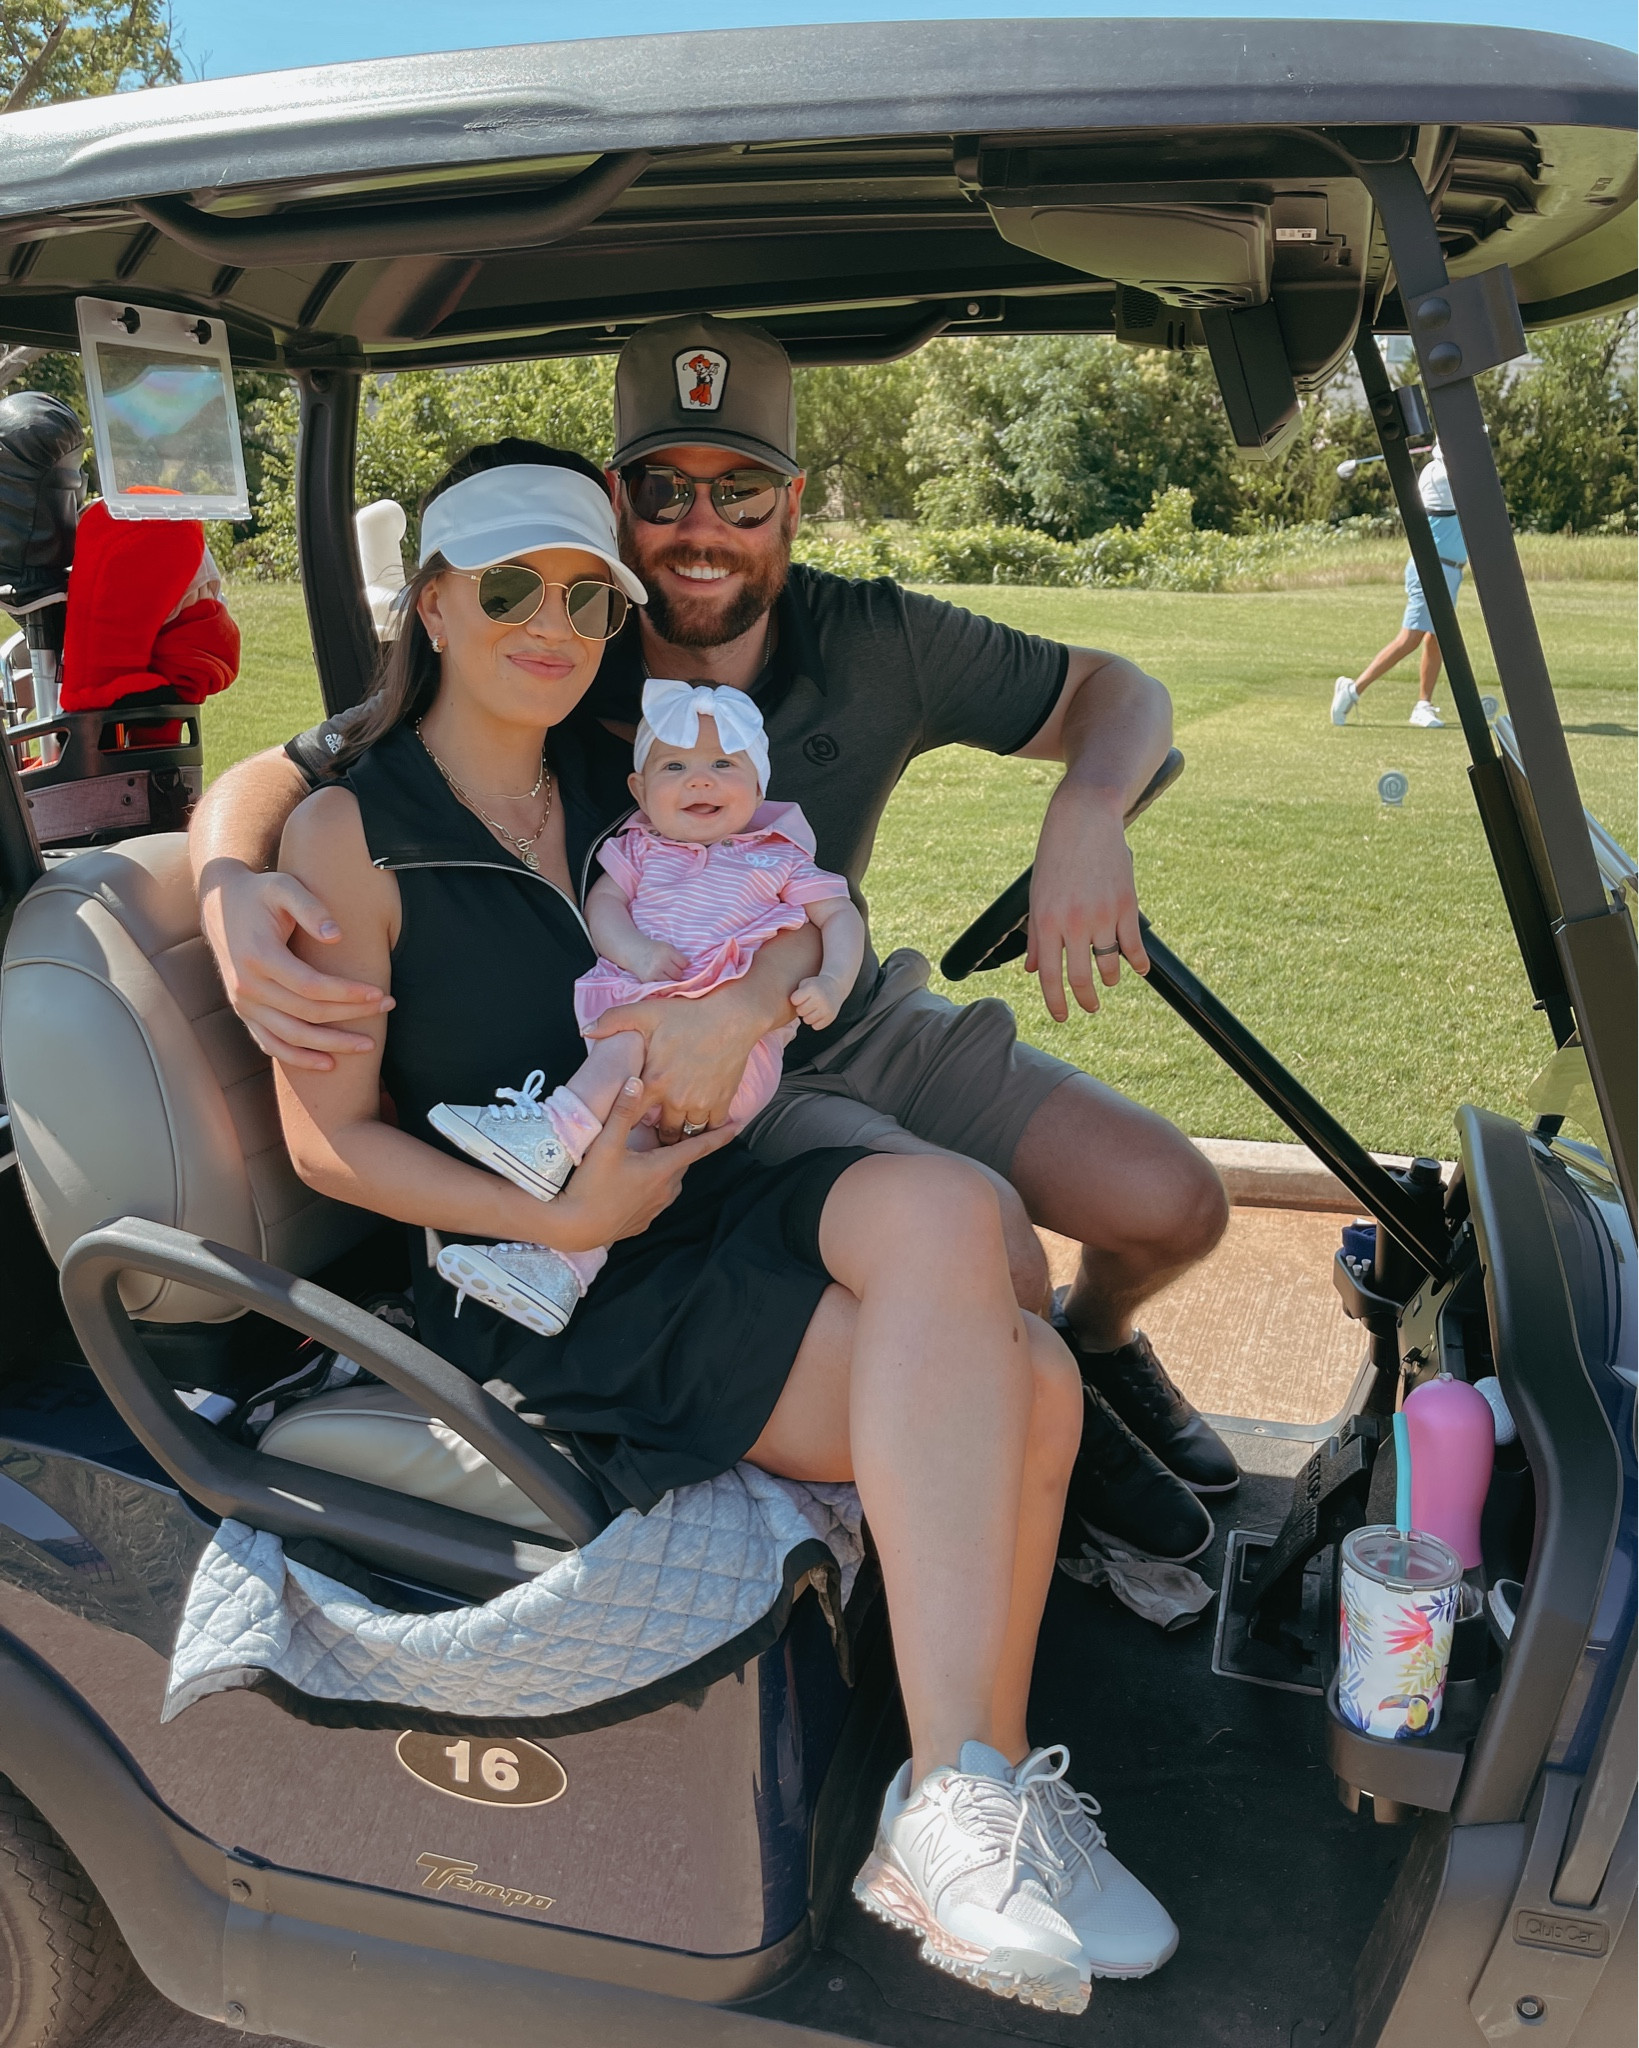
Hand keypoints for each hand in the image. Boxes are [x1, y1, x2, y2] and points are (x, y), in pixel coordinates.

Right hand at [199, 858, 392, 1069]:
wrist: (220, 903)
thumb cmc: (260, 894)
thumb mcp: (284, 887)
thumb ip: (311, 908)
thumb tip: (336, 936)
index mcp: (259, 956)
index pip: (311, 986)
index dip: (348, 994)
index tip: (379, 993)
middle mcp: (246, 985)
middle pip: (307, 1014)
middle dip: (351, 1015)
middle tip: (387, 1008)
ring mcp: (243, 1003)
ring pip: (291, 1037)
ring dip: (331, 1045)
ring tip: (367, 1046)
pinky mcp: (243, 1011)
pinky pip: (270, 1044)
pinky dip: (298, 1057)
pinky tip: (328, 1062)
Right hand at [530, 1079, 735, 1249]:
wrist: (574, 1228)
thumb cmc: (590, 1185)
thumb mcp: (606, 1145)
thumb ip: (622, 1111)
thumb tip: (636, 1081)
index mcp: (662, 1169)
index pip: (699, 1148)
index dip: (719, 1136)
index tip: (738, 1125)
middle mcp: (666, 1190)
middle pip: (680, 1162)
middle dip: (679, 1147)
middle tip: (669, 1132)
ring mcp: (656, 1209)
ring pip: (669, 1181)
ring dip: (663, 1167)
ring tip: (647, 1155)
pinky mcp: (643, 1222)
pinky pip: (655, 1198)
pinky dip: (651, 1186)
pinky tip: (632, 1182)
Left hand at [584, 980, 764, 1142]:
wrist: (733, 1017)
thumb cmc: (689, 1014)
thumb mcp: (647, 1012)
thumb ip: (613, 1021)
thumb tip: (586, 1032)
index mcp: (654, 1081)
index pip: (631, 1117)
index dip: (625, 1123)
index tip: (622, 1127)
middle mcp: (676, 1098)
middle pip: (662, 1132)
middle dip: (657, 1133)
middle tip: (654, 1132)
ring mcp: (701, 1103)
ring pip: (686, 1133)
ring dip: (681, 1131)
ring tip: (675, 1129)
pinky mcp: (722, 1102)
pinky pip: (712, 1128)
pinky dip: (706, 1128)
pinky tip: (701, 1122)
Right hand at [628, 937, 690, 982]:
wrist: (634, 951)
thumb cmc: (654, 950)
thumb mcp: (667, 947)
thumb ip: (677, 957)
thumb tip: (691, 971)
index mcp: (666, 951)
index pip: (684, 964)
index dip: (682, 965)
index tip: (678, 964)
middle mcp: (660, 962)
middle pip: (678, 974)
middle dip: (677, 973)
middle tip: (670, 970)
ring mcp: (653, 972)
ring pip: (671, 983)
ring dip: (671, 980)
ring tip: (665, 974)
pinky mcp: (647, 980)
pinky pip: (662, 987)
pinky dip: (663, 985)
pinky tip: (660, 979)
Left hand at [790, 973, 841, 1029]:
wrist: (835, 986)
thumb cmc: (815, 986)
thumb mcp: (805, 983)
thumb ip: (796, 993)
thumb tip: (784, 1010)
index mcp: (812, 989)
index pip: (794, 1000)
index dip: (796, 999)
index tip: (801, 996)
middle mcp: (820, 999)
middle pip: (800, 1011)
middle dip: (802, 1008)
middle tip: (807, 1002)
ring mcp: (826, 1009)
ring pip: (807, 1021)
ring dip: (808, 1016)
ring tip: (813, 1008)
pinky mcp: (830, 1018)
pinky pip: (816, 1026)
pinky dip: (815, 1022)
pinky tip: (819, 1013)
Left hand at [1024, 784, 1149, 1021]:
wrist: (1083, 818)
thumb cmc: (1055, 856)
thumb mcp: (1037, 896)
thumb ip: (1037, 936)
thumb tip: (1034, 970)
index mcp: (1045, 921)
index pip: (1049, 977)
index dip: (1055, 1003)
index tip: (1062, 1017)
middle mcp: (1072, 923)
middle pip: (1080, 978)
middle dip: (1085, 1000)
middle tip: (1089, 1008)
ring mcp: (1101, 915)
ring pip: (1109, 965)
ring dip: (1110, 979)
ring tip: (1110, 981)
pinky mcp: (1125, 904)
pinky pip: (1133, 945)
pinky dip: (1138, 962)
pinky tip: (1138, 969)